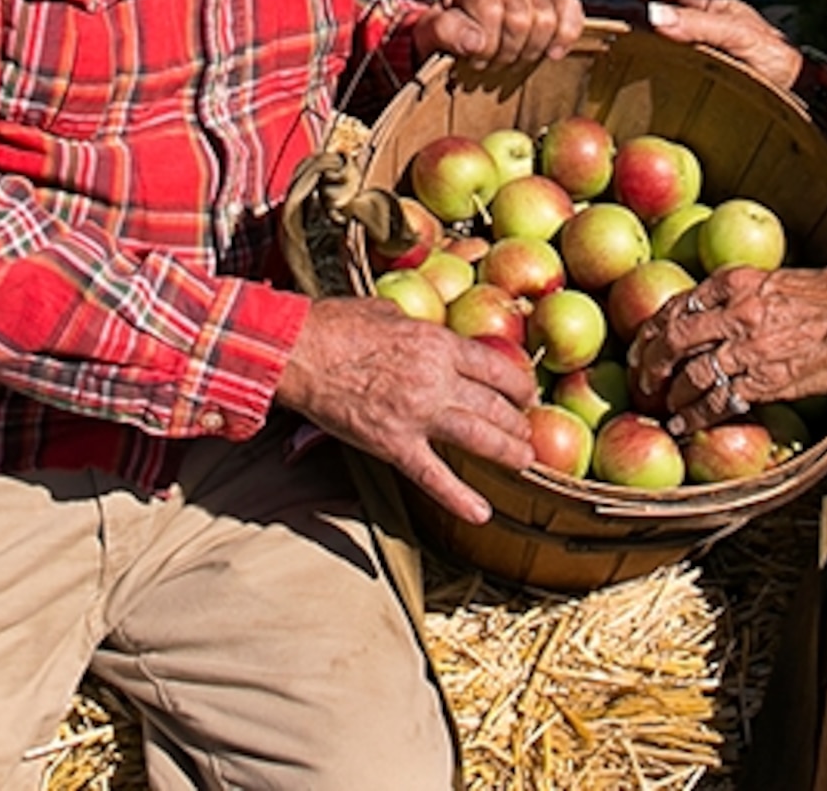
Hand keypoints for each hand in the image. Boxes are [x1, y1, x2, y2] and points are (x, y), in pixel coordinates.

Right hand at [276, 295, 536, 524]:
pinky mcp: (393, 444)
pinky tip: (482, 514)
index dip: (518, 383)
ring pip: (478, 438)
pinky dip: (459, 498)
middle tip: (528, 433)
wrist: (298, 353)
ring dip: (508, 452)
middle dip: (518, 422)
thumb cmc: (336, 326)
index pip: (495, 367)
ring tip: (524, 461)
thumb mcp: (387, 311)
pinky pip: (433, 476)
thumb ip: (417, 328)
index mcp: (437, 344)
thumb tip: (428, 334)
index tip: (526, 393)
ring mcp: (417, 415)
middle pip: (494, 405)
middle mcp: (436, 380)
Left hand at [411, 0, 580, 78]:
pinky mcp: (553, 4)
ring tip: (512, 59)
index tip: (473, 59)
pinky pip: (571, 10)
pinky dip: (566, 33)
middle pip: (521, 17)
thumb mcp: (428, 36)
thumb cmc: (444, 38)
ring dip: (529, 49)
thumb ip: (444, 31)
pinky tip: (552, 53)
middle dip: (506, 51)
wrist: (456, 44)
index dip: (486, 45)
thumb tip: (476, 38)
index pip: (491, 11)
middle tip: (491, 62)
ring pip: (547, 18)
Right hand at [573, 0, 802, 89]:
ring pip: (640, 17)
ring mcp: (689, 31)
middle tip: (570, 0)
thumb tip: (652, 17)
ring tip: (580, 21)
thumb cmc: (774, 61)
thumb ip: (697, 27)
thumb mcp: (737, 39)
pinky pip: (650, 40)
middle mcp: (691, 10)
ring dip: (611, 16)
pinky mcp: (688, 53)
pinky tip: (610, 47)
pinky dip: (625, 38)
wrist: (799, 88)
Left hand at [628, 264, 826, 429]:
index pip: (680, 304)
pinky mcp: (766, 381)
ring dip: (671, 394)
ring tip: (662, 406)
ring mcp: (750, 349)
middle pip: (675, 339)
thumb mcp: (781, 278)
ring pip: (692, 374)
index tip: (643, 342)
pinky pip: (720, 401)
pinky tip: (684, 424)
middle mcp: (737, 312)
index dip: (654, 328)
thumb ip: (745, 293)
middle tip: (641, 379)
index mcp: (738, 281)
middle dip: (651, 362)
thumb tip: (721, 306)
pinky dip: (696, 416)